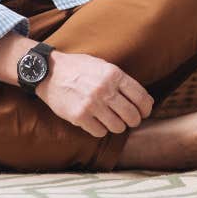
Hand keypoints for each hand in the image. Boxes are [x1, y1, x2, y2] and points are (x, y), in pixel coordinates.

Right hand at [35, 51, 153, 137]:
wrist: (50, 72)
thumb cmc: (80, 68)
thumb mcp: (104, 66)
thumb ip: (122, 81)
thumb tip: (145, 100)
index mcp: (114, 75)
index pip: (141, 97)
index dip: (146, 108)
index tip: (145, 112)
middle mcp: (105, 90)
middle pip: (132, 115)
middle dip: (134, 120)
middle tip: (131, 120)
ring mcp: (91, 104)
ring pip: (117, 126)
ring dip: (118, 126)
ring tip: (114, 121)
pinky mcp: (79, 116)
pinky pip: (100, 132)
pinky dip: (101, 129)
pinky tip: (98, 123)